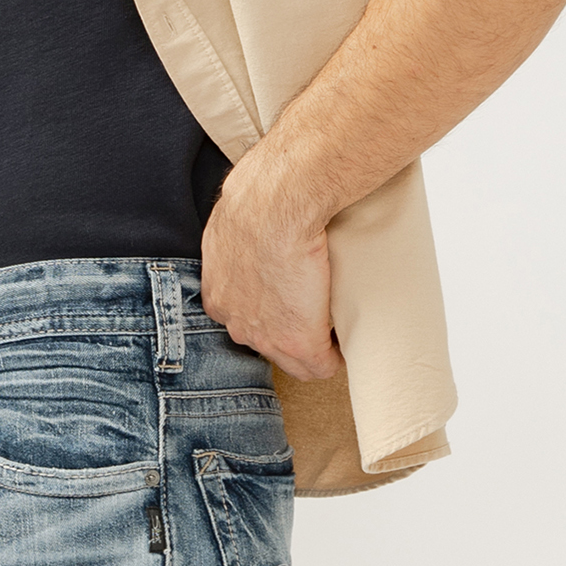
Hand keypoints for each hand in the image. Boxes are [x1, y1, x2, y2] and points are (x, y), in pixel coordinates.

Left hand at [199, 152, 339, 381]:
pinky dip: (335, 358)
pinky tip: (346, 344)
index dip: (273, 315)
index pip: (245, 320)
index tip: (293, 302)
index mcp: (219, 292)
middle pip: (266, 346)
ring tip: (332, 330)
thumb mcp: (236, 221)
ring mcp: (264, 335)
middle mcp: (234, 320)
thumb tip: (259, 229)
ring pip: (293, 361)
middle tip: (315, 317)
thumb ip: (241, 239)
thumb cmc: (260, 198)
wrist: (276, 204)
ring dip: (313, 349)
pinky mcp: (299, 341)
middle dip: (290, 334)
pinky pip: (321, 366)